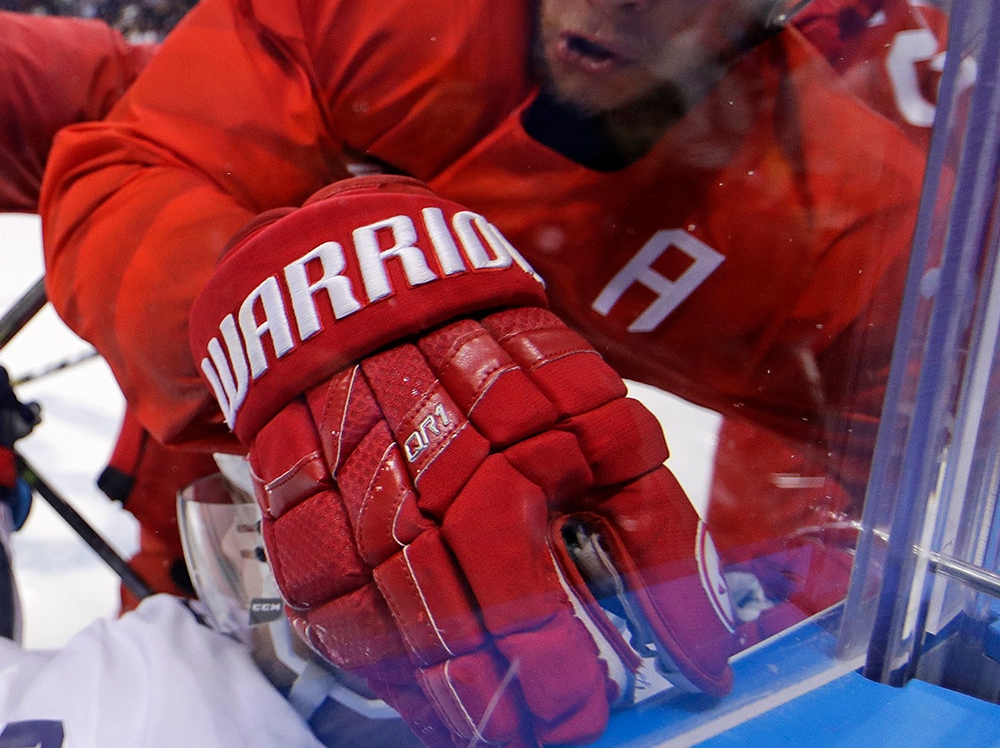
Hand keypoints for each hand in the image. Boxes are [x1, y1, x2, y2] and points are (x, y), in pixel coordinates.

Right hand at [189, 176, 738, 746]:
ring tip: (489, 729)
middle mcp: (410, 504)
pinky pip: (328, 628)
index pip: (529, 617)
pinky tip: (416, 696)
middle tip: (548, 731)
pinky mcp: (297, 528)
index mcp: (494, 475)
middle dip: (507, 712)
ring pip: (388, 652)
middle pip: (455, 649)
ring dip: (441, 707)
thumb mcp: (601, 420)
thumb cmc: (489, 357)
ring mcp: (342, 520)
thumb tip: (703, 650)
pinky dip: (373, 675)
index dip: (564, 687)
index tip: (592, 714)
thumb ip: (657, 533)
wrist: (358, 295)